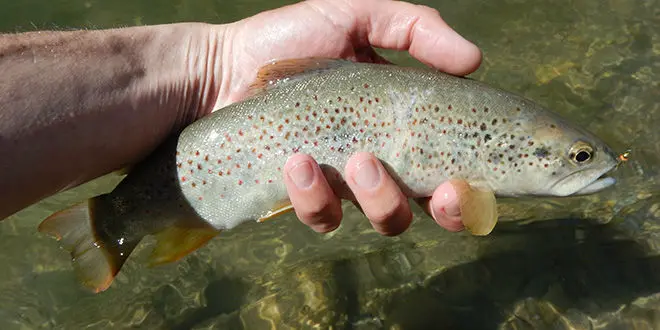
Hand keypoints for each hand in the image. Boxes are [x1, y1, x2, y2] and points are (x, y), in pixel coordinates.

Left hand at [218, 0, 481, 234]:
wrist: (221, 67)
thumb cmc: (289, 39)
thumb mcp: (355, 15)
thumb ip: (414, 27)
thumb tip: (475, 61)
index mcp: (400, 122)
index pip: (449, 161)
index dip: (470, 182)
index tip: (471, 178)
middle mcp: (380, 158)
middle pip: (429, 205)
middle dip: (445, 209)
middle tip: (440, 191)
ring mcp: (343, 182)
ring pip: (383, 218)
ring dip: (382, 198)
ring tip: (360, 160)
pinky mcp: (303, 196)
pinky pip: (323, 216)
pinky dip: (316, 195)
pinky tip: (299, 161)